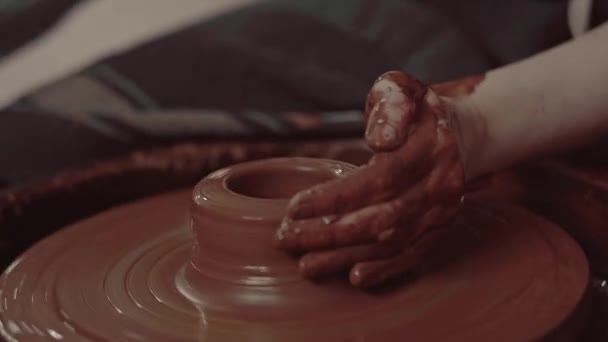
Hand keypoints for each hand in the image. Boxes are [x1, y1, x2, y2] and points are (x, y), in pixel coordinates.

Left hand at [274, 71, 467, 287]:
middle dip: (330, 234)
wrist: (460, 135)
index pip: (379, 179)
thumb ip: (389, 104)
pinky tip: (354, 277)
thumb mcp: (402, 89)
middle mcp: (439, 185)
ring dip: (347, 256)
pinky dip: (384, 270)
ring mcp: (442, 212)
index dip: (335, 198)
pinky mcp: (440, 229)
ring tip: (306, 266)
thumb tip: (379, 140)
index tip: (294, 208)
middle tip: (286, 239)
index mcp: (428, 148)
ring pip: (392, 242)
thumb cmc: (416, 110)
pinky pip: (413, 255)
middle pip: (381, 218)